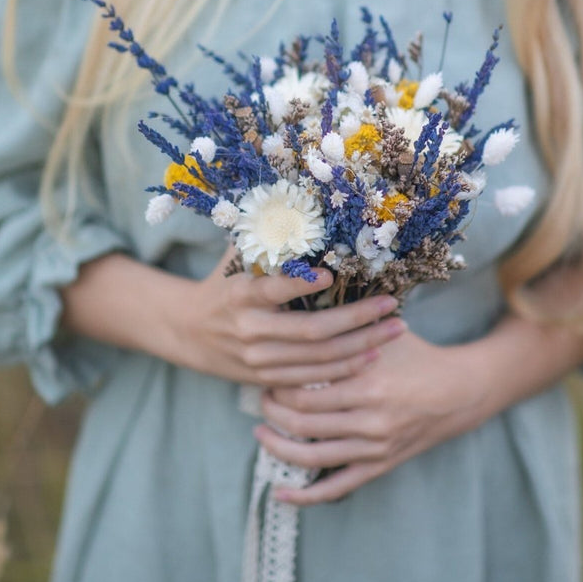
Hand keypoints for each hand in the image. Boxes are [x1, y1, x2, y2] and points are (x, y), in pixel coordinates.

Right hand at [170, 251, 405, 388]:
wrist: (188, 331)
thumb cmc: (223, 283)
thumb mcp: (235, 256)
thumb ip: (265, 235)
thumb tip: (298, 201)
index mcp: (240, 295)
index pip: (274, 290)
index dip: (301, 284)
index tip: (332, 274)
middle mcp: (250, 330)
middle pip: (311, 331)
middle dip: (356, 319)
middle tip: (391, 304)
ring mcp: (259, 360)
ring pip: (318, 359)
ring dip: (361, 346)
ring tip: (394, 330)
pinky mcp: (267, 380)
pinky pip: (313, 380)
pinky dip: (344, 369)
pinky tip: (372, 355)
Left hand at [254, 326, 481, 503]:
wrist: (460, 391)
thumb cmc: (417, 355)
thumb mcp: (385, 334)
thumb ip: (347, 327)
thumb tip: (301, 308)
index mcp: (368, 384)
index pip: (304, 390)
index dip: (279, 384)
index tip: (268, 372)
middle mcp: (370, 420)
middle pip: (302, 422)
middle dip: (273, 411)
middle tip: (262, 397)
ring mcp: (374, 447)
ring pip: (312, 457)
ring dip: (279, 447)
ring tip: (261, 434)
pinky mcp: (379, 465)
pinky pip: (337, 487)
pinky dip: (306, 495)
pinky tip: (281, 492)